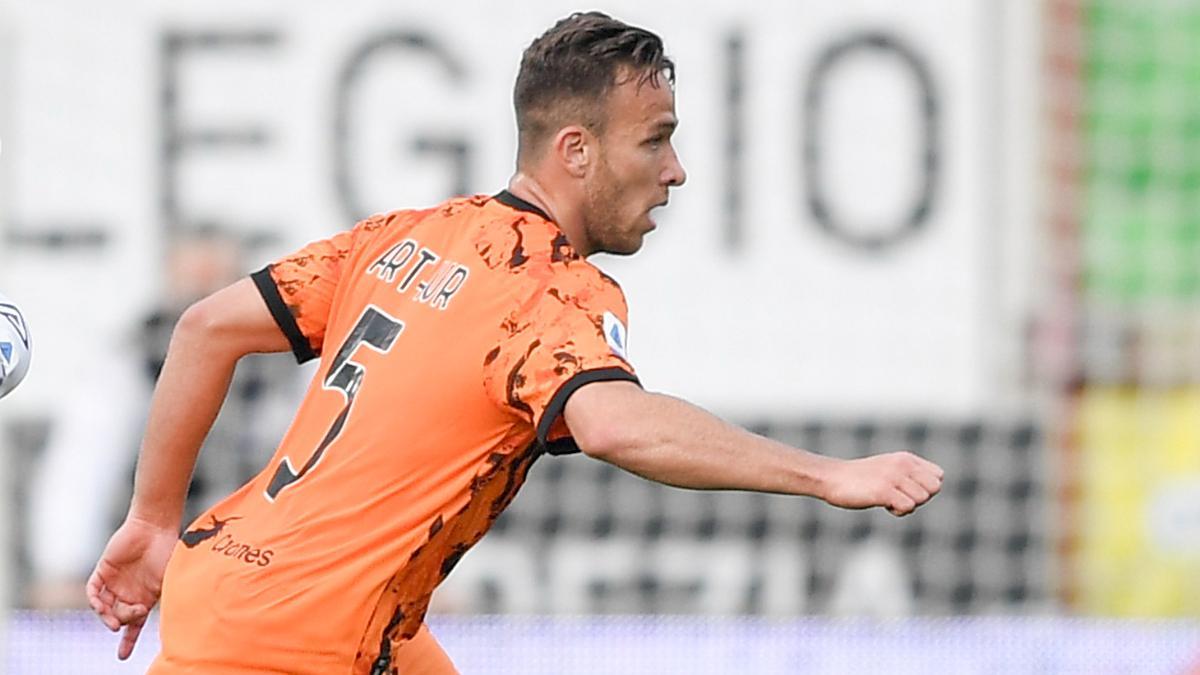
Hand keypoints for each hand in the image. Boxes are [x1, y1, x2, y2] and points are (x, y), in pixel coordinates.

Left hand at [87, 517, 177, 659]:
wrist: (155, 526)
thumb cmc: (168, 551)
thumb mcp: (170, 581)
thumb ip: (164, 599)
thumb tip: (171, 621)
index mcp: (145, 597)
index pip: (134, 624)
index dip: (128, 641)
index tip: (122, 656)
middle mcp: (128, 592)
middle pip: (118, 617)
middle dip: (123, 623)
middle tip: (133, 616)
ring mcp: (115, 582)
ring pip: (103, 608)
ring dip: (107, 617)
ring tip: (113, 619)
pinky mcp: (103, 570)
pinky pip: (93, 591)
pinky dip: (94, 600)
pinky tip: (100, 606)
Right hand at [819, 452, 943, 515]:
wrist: (832, 477)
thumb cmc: (860, 478)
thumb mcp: (889, 469)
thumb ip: (910, 474)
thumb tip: (933, 489)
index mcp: (905, 458)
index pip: (938, 475)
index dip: (927, 487)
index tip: (908, 490)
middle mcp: (902, 465)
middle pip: (934, 488)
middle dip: (922, 497)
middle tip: (902, 497)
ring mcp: (893, 477)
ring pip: (922, 499)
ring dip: (907, 506)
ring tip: (889, 500)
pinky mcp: (883, 490)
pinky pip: (908, 507)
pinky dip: (898, 511)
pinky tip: (884, 505)